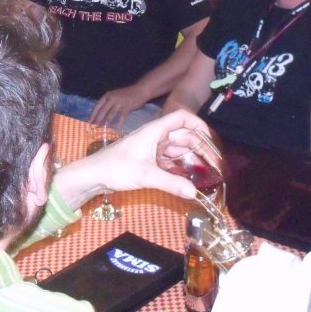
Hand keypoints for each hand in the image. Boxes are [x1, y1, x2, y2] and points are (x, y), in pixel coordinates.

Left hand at [54, 110, 212, 207]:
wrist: (94, 175)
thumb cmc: (116, 168)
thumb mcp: (145, 175)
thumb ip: (170, 183)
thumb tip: (194, 193)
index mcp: (155, 131)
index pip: (182, 118)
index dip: (199, 125)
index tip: (212, 141)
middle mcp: (156, 136)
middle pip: (184, 136)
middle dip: (201, 147)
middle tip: (216, 165)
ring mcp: (152, 148)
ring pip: (178, 149)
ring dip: (193, 158)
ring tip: (208, 173)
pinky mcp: (149, 160)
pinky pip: (170, 160)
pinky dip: (181, 166)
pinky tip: (190, 177)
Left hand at [91, 85, 147, 129]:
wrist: (139, 90)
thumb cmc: (127, 94)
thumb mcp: (115, 95)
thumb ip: (108, 103)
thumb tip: (101, 114)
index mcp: (107, 95)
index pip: (97, 106)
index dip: (93, 114)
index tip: (89, 122)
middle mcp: (112, 98)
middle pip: (102, 111)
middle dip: (97, 120)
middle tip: (93, 128)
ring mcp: (119, 102)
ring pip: (111, 115)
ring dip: (106, 123)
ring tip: (102, 130)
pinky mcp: (126, 107)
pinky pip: (121, 118)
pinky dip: (119, 124)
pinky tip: (116, 130)